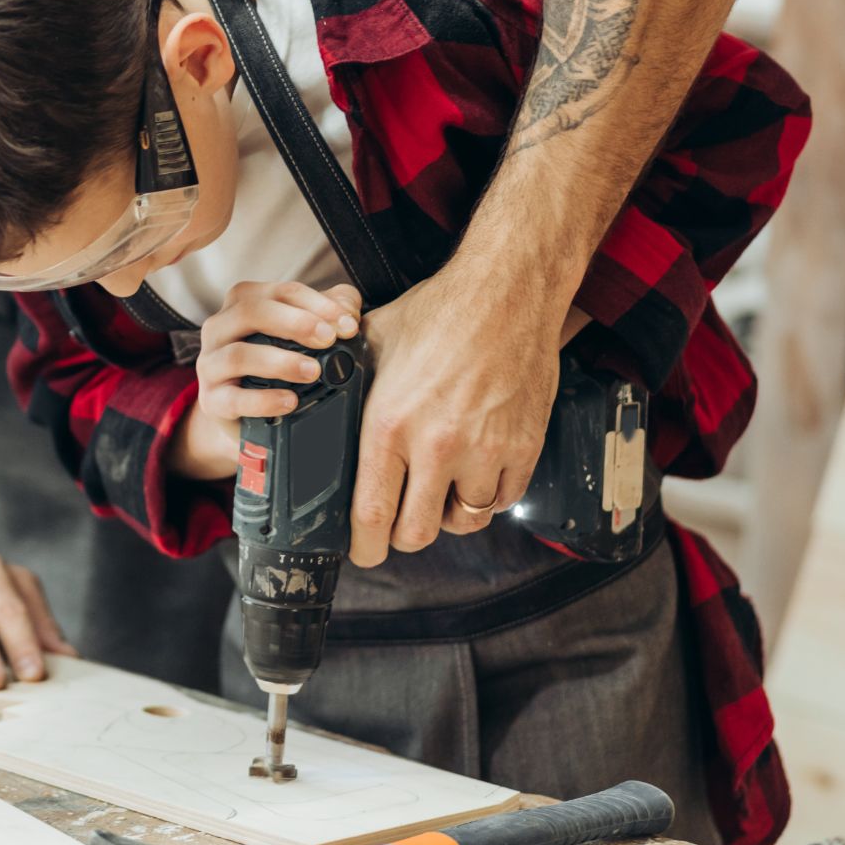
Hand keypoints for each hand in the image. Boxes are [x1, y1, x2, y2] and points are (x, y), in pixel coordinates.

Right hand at [170, 282, 364, 481]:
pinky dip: (264, 400)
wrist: (247, 413)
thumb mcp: (301, 334)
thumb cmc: (276, 365)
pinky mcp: (211, 400)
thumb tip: (348, 312)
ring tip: (313, 371)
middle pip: (251, 310)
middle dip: (295, 323)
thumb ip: (329, 312)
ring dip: (280, 361)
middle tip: (329, 340)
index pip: (281, 291)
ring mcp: (211, 364)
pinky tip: (290, 401)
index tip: (348, 326)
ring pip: (239, 354)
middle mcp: (220, 328)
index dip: (318, 304)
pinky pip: (233, 398)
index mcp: (243, 303)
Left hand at [346, 267, 563, 566]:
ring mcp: (485, 452)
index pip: (372, 514)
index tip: (361, 550)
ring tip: (437, 492)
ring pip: (463, 521)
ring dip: (447, 514)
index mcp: (389, 425)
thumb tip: (321, 401)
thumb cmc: (436, 314)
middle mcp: (436, 447)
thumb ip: (348, 383)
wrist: (506, 293)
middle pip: (416, 533)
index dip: (364, 546)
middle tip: (398, 522)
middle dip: (402, 535)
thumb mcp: (372, 344)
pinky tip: (473, 476)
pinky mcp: (523, 449)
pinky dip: (486, 498)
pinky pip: (502, 501)